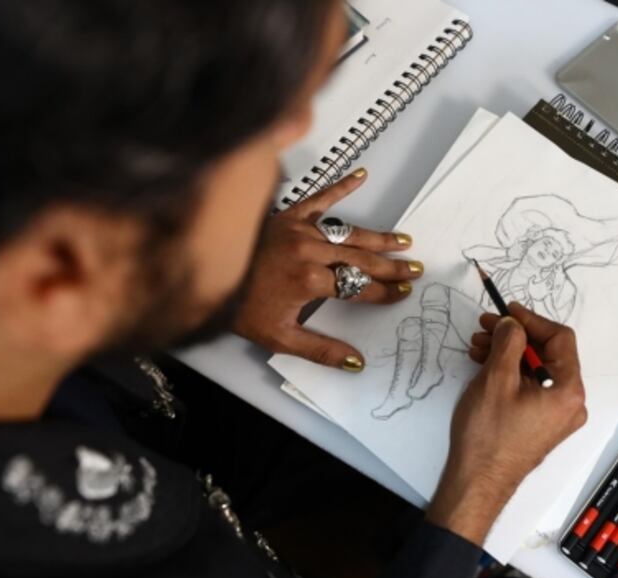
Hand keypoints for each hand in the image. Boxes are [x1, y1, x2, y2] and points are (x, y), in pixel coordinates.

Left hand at [233, 169, 423, 370]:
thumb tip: (356, 362)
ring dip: (378, 237)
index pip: (358, 287)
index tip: (402, 293)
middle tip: (415, 270)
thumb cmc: (240, 309)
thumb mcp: (279, 337)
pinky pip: (319, 198)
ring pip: (348, 232)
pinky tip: (361, 174)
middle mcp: (309, 250)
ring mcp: (299, 229)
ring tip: (403, 241)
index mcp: (310, 280)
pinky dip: (341, 186)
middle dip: (390, 266)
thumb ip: (321, 350)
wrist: (203, 275)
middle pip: (360, 259)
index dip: (383, 292)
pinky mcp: (287, 215)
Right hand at [427, 302, 586, 544]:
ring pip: (536, 370)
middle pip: (548, 353)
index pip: (560, 339)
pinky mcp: (540, 424)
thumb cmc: (488, 434)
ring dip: (508, 354)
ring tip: (478, 346)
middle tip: (486, 327)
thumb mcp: (496, 378)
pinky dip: (510, 373)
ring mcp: (556, 416)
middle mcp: (570, 404)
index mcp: (568, 391)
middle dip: (515, 337)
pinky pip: (530, 388)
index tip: (507, 312)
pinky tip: (485, 365)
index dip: (532, 320)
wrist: (477, 481)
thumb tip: (512, 324)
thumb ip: (509, 342)